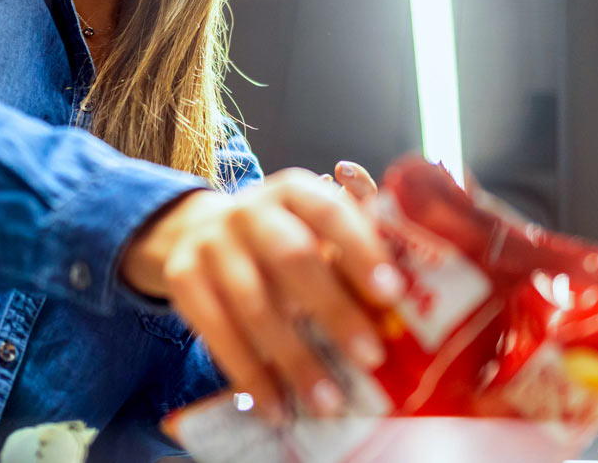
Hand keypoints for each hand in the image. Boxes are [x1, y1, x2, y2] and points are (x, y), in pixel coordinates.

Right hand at [119, 169, 401, 423]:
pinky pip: (216, 331)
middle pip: (291, 258)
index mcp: (294, 190)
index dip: (361, 251)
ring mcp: (211, 243)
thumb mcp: (315, 228)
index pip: (330, 213)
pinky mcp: (183, 278)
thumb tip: (415, 289)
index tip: (393, 294)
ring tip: (327, 402)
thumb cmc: (282, 237)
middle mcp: (249, 210)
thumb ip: (357, 246)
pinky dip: (248, 374)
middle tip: (371, 357)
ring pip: (254, 305)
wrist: (200, 231)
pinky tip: (275, 406)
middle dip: (334, 311)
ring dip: (293, 359)